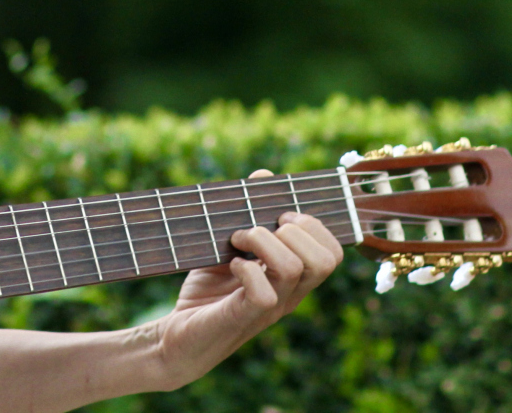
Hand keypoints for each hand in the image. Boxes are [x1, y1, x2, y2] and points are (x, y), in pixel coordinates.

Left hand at [149, 170, 343, 388]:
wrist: (177, 335)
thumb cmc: (207, 289)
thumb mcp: (227, 245)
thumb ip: (248, 213)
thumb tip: (264, 175)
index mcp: (293, 278)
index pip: (333, 252)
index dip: (313, 225)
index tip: (277, 215)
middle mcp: (289, 295)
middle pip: (325, 260)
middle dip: (294, 230)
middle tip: (258, 228)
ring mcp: (269, 308)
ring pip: (295, 269)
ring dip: (262, 241)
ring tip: (236, 241)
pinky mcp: (243, 317)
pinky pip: (264, 293)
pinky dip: (246, 269)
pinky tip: (230, 265)